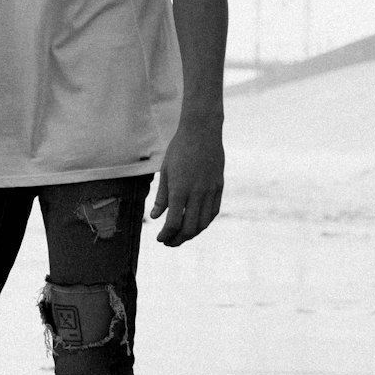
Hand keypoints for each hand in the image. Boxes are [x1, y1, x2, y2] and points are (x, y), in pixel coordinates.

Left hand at [149, 121, 223, 245]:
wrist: (202, 131)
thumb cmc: (179, 149)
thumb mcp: (166, 172)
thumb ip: (162, 197)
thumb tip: (155, 217)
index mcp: (180, 189)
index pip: (174, 223)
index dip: (166, 235)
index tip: (160, 239)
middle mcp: (197, 193)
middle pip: (189, 228)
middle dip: (177, 239)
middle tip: (169, 242)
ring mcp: (210, 191)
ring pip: (203, 223)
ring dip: (192, 234)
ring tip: (181, 236)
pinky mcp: (219, 187)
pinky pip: (213, 212)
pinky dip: (204, 222)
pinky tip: (196, 224)